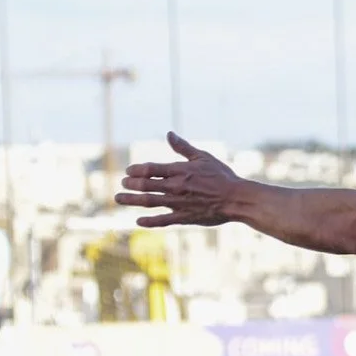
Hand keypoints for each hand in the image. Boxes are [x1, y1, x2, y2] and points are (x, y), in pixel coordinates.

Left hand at [116, 132, 241, 228]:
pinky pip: (163, 220)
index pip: (151, 169)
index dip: (137, 170)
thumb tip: (169, 134)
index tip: (128, 171)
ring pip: (150, 201)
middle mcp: (176, 186)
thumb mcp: (203, 157)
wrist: (237, 199)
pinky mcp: (185, 217)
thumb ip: (183, 148)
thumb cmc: (222, 176)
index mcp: (180, 170)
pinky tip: (138, 221)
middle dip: (131, 184)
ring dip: (132, 200)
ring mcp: (179, 203)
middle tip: (122, 184)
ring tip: (119, 198)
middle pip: (146, 184)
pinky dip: (150, 221)